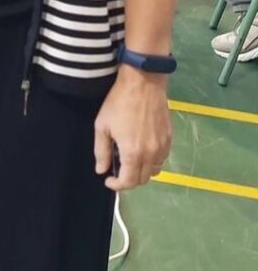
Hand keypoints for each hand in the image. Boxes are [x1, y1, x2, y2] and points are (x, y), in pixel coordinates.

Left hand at [94, 67, 171, 190]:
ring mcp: (163, 147)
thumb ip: (102, 151)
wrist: (143, 84)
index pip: (128, 182)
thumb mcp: (102, 125)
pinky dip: (152, 161)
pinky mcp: (170, 139)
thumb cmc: (118, 103)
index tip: (108, 180)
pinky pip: (162, 158)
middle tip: (117, 170)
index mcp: (133, 153)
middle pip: (143, 179)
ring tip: (130, 160)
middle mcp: (151, 155)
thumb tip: (101, 170)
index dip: (117, 185)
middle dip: (129, 180)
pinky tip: (143, 149)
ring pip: (155, 170)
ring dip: (142, 171)